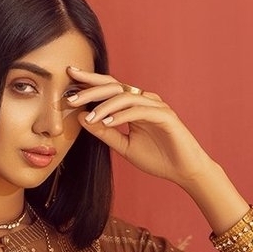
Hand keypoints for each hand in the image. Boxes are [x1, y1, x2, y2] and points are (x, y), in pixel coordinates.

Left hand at [66, 66, 213, 188]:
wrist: (184, 171)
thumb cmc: (158, 159)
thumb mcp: (124, 147)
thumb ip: (105, 132)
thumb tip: (81, 118)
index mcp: (134, 105)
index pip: (109, 89)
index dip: (89, 83)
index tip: (68, 79)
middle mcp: (144, 100)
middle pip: (114, 87)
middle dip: (91, 90)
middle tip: (70, 97)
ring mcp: (155, 106)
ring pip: (125, 97)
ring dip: (104, 106)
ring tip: (88, 117)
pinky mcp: (165, 116)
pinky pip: (139, 111)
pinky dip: (122, 115)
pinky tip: (107, 122)